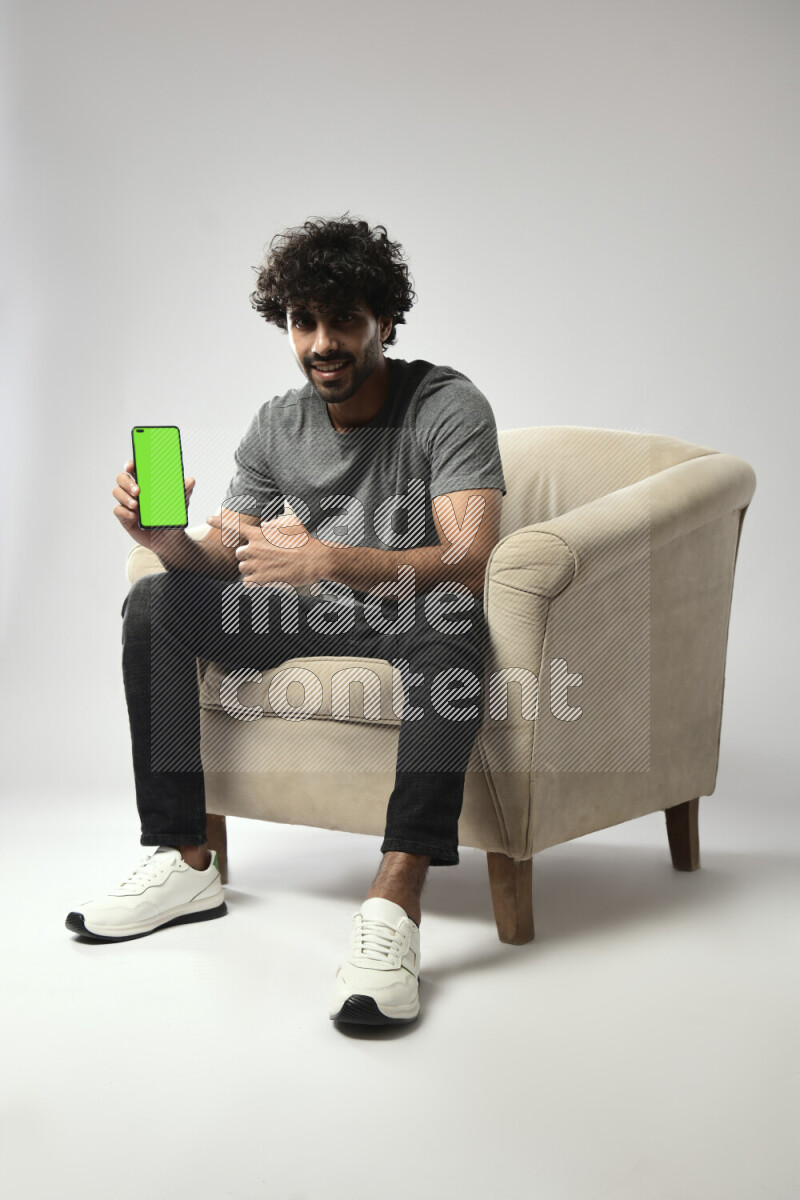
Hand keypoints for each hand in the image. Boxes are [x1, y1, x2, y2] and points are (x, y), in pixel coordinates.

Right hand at [113, 459, 195, 550]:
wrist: (170, 539)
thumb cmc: (173, 516)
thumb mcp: (180, 504)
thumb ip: (184, 491)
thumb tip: (191, 480)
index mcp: (146, 483)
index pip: (134, 469)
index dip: (130, 465)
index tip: (132, 466)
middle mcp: (134, 491)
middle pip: (121, 478)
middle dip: (127, 482)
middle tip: (138, 490)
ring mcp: (128, 503)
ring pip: (117, 492)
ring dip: (124, 497)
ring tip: (136, 504)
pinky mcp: (125, 517)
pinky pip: (117, 510)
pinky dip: (124, 511)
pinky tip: (133, 515)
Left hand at [206, 511, 327, 586]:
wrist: (315, 560)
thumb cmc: (306, 541)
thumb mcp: (292, 523)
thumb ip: (275, 522)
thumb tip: (266, 526)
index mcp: (259, 534)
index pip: (234, 526)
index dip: (219, 522)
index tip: (207, 518)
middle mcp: (254, 548)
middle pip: (239, 554)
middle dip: (249, 556)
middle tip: (265, 557)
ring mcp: (256, 564)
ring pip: (243, 568)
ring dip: (253, 569)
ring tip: (270, 568)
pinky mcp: (261, 579)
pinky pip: (247, 582)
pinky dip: (254, 581)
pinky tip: (267, 578)